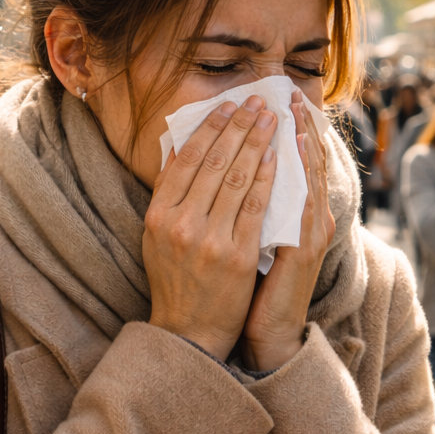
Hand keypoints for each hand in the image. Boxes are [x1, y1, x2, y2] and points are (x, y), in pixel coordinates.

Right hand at [144, 95, 277, 361]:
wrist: (189, 332)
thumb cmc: (176, 281)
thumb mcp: (157, 236)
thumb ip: (167, 195)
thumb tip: (174, 149)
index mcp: (158, 215)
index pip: (185, 160)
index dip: (209, 128)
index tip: (227, 105)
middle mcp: (179, 224)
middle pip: (212, 163)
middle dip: (238, 126)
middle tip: (256, 101)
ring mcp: (208, 240)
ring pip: (236, 179)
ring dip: (256, 142)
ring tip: (272, 119)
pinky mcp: (236, 255)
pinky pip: (255, 207)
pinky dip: (267, 177)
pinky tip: (278, 156)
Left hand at [241, 92, 334, 370]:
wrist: (265, 333)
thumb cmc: (251, 286)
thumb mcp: (248, 236)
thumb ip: (246, 204)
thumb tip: (223, 167)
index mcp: (299, 214)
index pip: (297, 162)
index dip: (291, 129)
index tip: (277, 98)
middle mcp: (311, 219)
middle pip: (309, 162)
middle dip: (297, 125)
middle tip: (285, 93)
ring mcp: (311, 234)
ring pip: (310, 177)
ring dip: (301, 141)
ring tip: (290, 111)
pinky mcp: (304, 250)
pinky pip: (302, 204)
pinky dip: (298, 175)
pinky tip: (291, 150)